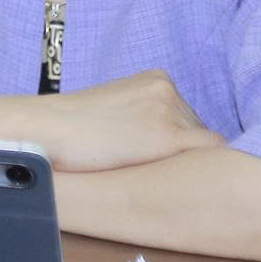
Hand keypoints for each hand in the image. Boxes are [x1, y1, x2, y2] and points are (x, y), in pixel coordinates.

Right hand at [12, 69, 224, 172]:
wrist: (50, 131)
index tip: (158, 155)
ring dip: (186, 161)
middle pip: (197, 129)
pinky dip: (204, 169)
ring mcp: (169, 111)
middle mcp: (167, 89)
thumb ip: (145, 113)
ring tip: (158, 174)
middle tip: (156, 168)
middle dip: (182, 151)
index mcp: (156, 79)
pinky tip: (188, 182)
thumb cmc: (74, 127)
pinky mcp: (168, 137)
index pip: (188, 114)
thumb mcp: (117, 106)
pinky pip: (210, 154)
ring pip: (203, 146)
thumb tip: (164, 138)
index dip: (178, 139)